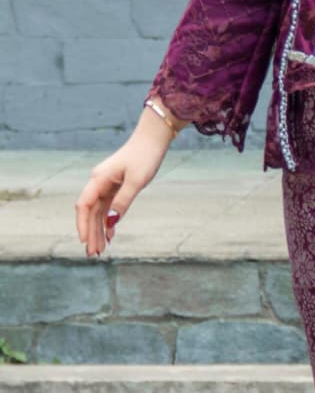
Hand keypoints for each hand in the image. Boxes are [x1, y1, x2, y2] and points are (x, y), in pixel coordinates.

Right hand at [74, 109, 174, 257]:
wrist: (153, 138)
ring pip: (98, 211)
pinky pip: (108, 207)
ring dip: (99, 230)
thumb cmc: (145, 156)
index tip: (84, 241)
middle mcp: (99, 182)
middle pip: (90, 211)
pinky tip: (110, 235)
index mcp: (99, 178)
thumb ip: (123, 201)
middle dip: (90, 232)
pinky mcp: (115, 186)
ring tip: (100, 250)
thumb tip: (110, 222)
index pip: (84, 205)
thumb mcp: (136, 180)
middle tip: (94, 254)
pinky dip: (108, 221)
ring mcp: (106, 184)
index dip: (82, 224)